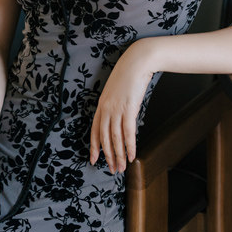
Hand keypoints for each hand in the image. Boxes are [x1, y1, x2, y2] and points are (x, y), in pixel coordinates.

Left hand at [90, 39, 155, 172]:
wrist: (138, 61)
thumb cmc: (130, 74)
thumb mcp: (118, 90)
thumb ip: (115, 103)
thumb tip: (120, 115)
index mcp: (101, 104)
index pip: (94, 129)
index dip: (94, 146)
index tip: (93, 159)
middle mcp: (106, 108)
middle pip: (104, 137)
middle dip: (108, 155)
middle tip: (111, 169)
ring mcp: (116, 109)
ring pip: (115, 138)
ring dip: (118, 155)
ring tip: (121, 168)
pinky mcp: (128, 109)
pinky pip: (128, 132)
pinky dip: (129, 146)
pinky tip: (132, 156)